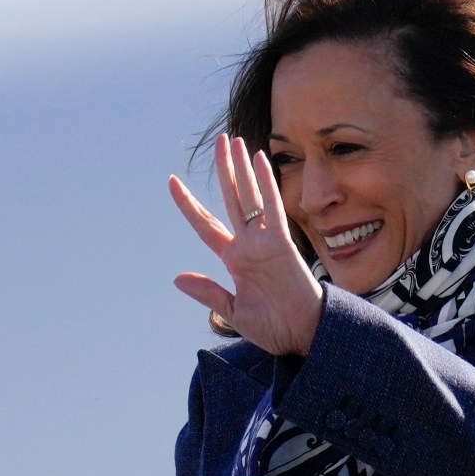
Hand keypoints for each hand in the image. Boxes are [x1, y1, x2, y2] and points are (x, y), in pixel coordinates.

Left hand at [171, 133, 324, 355]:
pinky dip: (265, 184)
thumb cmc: (273, 327)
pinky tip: (259, 160)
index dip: (188, 204)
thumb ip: (208, 292)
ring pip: (249, 196)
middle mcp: (248, 244)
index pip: (206, 225)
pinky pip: (272, 207)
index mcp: (234, 259)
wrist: (303, 334)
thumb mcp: (233, 311)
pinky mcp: (282, 242)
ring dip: (241, 169)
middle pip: (231, 198)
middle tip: (220, 141)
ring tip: (234, 141)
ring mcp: (265, 241)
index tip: (171, 181)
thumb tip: (177, 278)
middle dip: (224, 170)